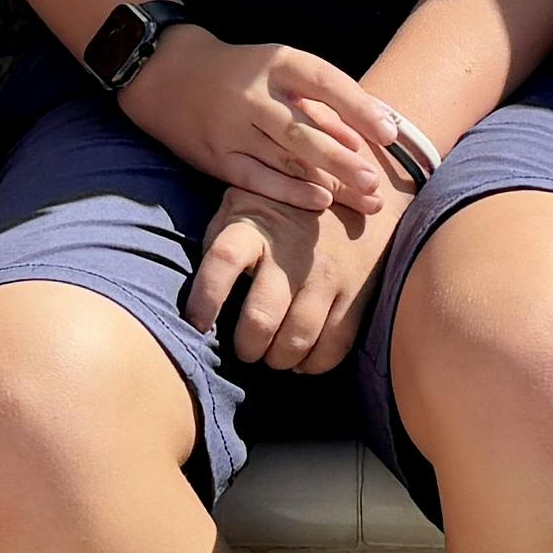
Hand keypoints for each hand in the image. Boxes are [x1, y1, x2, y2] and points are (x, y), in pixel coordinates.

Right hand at [132, 32, 400, 219]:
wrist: (169, 75)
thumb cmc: (243, 75)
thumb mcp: (281, 74)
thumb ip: (322, 106)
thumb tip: (366, 138)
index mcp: (277, 63)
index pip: (325, 83)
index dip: (359, 108)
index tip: (390, 133)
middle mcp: (254, 94)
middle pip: (305, 130)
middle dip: (344, 159)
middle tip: (377, 184)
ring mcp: (232, 127)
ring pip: (285, 158)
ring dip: (328, 181)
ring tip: (363, 200)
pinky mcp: (216, 155)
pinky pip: (257, 178)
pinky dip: (289, 191)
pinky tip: (319, 202)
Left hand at [189, 182, 403, 374]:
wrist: (357, 189)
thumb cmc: (285, 206)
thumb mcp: (246, 202)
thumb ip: (221, 237)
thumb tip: (195, 287)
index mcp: (256, 225)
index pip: (223, 260)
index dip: (205, 297)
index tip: (197, 323)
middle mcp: (292, 251)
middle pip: (261, 317)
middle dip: (247, 346)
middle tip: (246, 349)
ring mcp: (327, 274)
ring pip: (297, 338)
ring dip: (278, 359)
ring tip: (272, 356)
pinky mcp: (356, 292)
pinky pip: (334, 344)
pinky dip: (314, 364)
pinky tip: (303, 361)